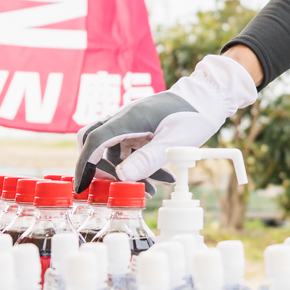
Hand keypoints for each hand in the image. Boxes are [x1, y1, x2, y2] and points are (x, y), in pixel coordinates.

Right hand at [73, 54, 258, 189]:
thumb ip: (149, 158)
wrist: (208, 100)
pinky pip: (131, 150)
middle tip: (120, 189)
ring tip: (153, 189)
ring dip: (129, 172)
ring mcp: (131, 123)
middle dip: (103, 170)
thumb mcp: (174, 141)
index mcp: (128, 118)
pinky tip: (161, 178)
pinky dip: (141, 165)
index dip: (84, 165)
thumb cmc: (193, 116)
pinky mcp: (140, 129)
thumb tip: (122, 176)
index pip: (93, 141)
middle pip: (95, 144)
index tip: (81, 187)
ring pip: (116, 151)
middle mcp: (124, 119)